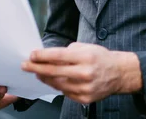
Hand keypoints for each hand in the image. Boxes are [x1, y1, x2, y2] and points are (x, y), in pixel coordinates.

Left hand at [22, 42, 142, 103]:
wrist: (119, 73)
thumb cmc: (101, 58)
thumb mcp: (86, 47)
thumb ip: (67, 52)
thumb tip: (48, 56)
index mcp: (86, 57)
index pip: (58, 56)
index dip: (42, 56)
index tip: (32, 55)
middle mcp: (85, 73)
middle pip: (54, 71)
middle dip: (37, 68)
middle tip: (26, 65)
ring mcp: (85, 88)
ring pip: (57, 84)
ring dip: (45, 78)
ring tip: (37, 72)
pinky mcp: (85, 98)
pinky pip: (65, 92)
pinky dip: (57, 86)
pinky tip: (53, 80)